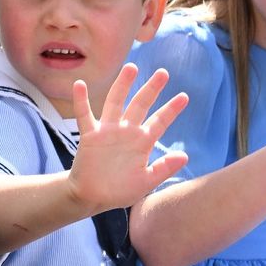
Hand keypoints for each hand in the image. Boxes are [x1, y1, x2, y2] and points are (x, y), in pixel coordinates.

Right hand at [66, 64, 188, 214]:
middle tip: (163, 73)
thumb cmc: (120, 191)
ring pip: (116, 103)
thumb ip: (164, 168)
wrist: (92, 197)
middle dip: (151, 89)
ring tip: (131, 67)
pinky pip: (84, 115)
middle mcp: (126, 132)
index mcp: (142, 142)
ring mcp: (107, 131)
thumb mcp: (146, 182)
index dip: (171, 109)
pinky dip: (81, 100)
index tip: (184, 96)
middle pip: (140, 105)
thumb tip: (184, 156)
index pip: (159, 121)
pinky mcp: (90, 136)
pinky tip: (80, 84)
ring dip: (122, 85)